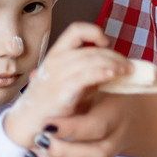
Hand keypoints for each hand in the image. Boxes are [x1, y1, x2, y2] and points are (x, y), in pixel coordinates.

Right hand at [2, 22, 129, 147]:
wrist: (26, 126)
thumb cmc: (47, 107)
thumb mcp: (67, 84)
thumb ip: (85, 75)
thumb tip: (111, 69)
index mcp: (56, 55)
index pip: (76, 31)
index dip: (94, 32)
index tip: (107, 43)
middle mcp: (56, 61)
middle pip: (92, 49)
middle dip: (115, 56)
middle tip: (129, 66)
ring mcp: (58, 75)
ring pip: (92, 59)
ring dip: (114, 63)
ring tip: (127, 71)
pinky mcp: (62, 91)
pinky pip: (86, 76)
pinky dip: (103, 73)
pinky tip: (113, 76)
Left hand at [33, 90, 135, 156]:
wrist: (128, 116)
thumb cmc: (104, 94)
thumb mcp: (95, 82)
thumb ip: (72, 80)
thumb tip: (37, 74)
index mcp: (113, 115)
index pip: (96, 127)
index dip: (72, 129)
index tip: (47, 124)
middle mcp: (112, 141)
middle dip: (62, 152)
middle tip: (38, 140)